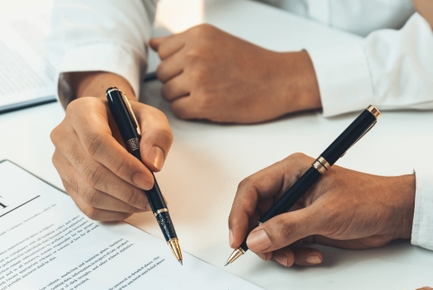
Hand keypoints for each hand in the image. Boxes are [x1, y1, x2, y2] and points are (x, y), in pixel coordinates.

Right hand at [50, 72, 172, 220]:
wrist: (106, 122)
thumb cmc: (126, 119)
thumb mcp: (150, 116)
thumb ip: (157, 135)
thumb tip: (152, 164)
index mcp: (82, 113)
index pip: (97, 143)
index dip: (123, 166)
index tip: (148, 180)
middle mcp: (64, 137)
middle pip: (93, 173)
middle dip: (126, 191)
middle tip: (151, 198)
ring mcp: (62, 162)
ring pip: (89, 194)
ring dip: (121, 204)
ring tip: (144, 202)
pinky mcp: (66, 182)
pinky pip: (86, 206)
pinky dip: (112, 212)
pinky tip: (129, 206)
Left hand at [149, 24, 320, 122]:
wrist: (280, 81)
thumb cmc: (251, 62)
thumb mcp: (216, 40)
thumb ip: (183, 42)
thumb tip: (153, 44)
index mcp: (198, 35)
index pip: (162, 51)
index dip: (175, 63)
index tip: (192, 68)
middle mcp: (196, 53)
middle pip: (162, 73)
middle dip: (177, 81)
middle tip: (201, 83)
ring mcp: (199, 78)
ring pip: (167, 92)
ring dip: (182, 97)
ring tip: (205, 93)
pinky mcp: (204, 103)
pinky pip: (178, 110)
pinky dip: (189, 111)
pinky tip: (207, 105)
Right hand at [228, 153, 415, 266]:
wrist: (395, 215)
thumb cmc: (368, 201)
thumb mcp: (326, 215)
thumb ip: (288, 227)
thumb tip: (256, 238)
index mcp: (291, 171)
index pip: (250, 190)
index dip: (239, 214)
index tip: (238, 239)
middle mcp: (290, 187)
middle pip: (255, 213)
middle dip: (259, 237)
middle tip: (267, 254)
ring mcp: (297, 208)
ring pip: (268, 233)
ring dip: (278, 250)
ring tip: (296, 258)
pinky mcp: (305, 225)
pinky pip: (286, 243)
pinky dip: (294, 253)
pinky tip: (314, 255)